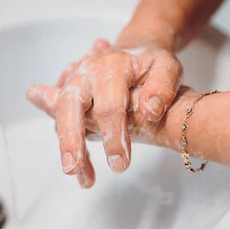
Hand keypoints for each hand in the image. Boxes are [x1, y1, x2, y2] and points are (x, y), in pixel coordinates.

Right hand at [27, 37, 183, 185]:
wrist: (134, 51)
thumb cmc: (151, 63)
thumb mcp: (168, 66)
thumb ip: (163, 86)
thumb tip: (150, 111)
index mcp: (111, 65)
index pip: (109, 104)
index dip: (113, 135)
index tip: (120, 164)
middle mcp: (86, 72)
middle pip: (70, 105)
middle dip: (71, 139)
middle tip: (73, 168)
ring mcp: (74, 82)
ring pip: (62, 114)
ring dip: (68, 147)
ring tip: (81, 177)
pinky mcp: (69, 95)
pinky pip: (62, 120)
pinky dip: (70, 144)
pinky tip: (82, 169)